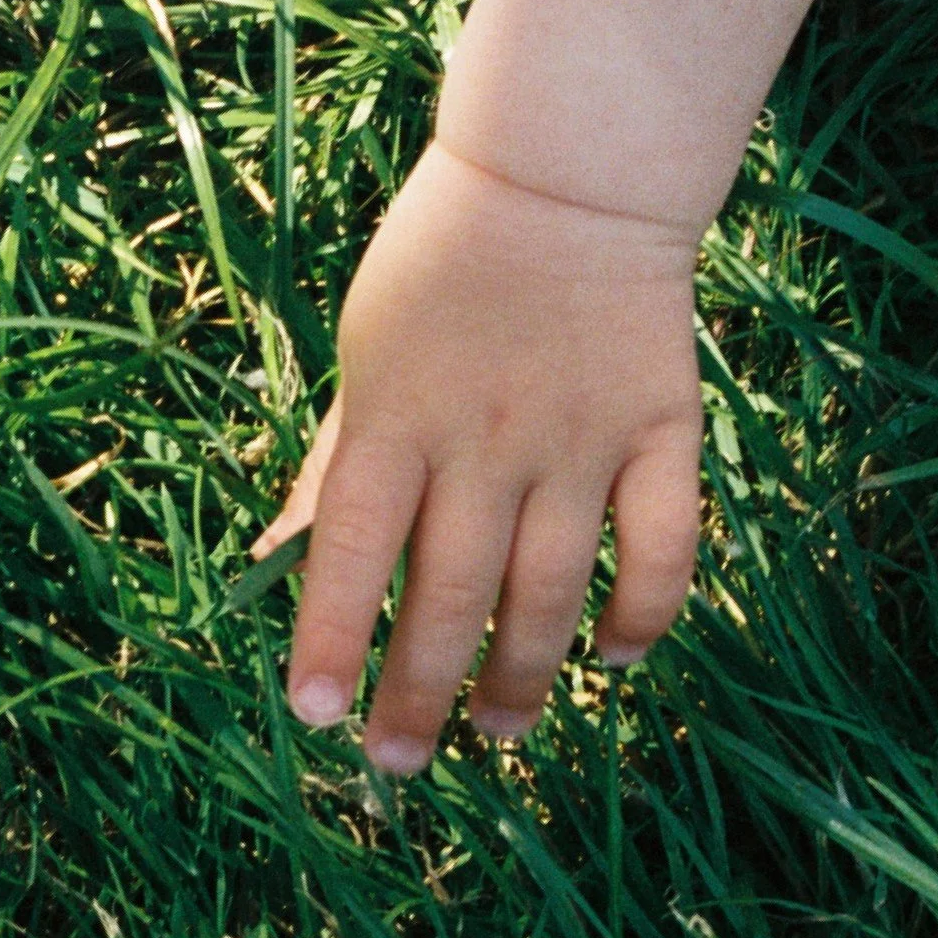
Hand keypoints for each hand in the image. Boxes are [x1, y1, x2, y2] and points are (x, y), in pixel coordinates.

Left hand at [257, 140, 702, 769]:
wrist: (568, 177)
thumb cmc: (440, 272)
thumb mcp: (364, 357)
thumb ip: (337, 465)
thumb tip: (275, 560)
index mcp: (395, 415)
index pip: (350, 546)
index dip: (330, 635)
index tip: (314, 713)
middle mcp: (484, 437)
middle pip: (448, 594)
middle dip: (417, 693)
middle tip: (397, 760)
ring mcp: (579, 439)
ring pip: (550, 591)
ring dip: (520, 676)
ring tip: (496, 729)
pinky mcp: (662, 431)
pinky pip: (660, 548)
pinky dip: (640, 614)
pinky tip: (612, 656)